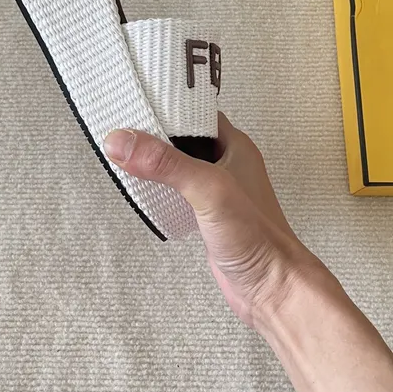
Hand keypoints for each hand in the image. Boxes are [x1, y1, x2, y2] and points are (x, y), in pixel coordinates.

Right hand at [104, 113, 324, 331]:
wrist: (272, 289)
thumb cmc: (256, 236)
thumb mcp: (208, 189)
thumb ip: (166, 163)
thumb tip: (120, 140)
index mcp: (234, 146)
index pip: (195, 112)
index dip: (167, 106)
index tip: (133, 102)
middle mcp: (226, 164)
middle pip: (182, 138)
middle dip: (154, 134)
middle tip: (120, 127)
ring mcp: (216, 191)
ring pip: (178, 166)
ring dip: (154, 163)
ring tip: (121, 154)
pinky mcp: (206, 216)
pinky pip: (177, 193)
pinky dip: (158, 189)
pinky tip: (140, 191)